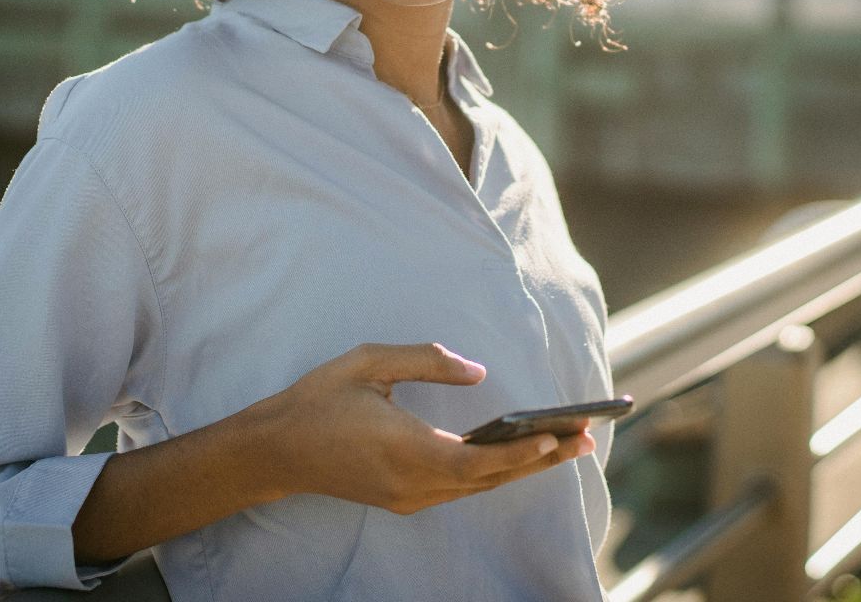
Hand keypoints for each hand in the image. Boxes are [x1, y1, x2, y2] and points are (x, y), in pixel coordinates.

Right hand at [251, 342, 594, 514]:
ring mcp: (407, 497)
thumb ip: (427, 362)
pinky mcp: (403, 499)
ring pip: (478, 487)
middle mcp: (411, 484)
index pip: (476, 461)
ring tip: (566, 444)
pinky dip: (494, 472)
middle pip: (489, 479)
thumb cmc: (319, 400)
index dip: (520, 453)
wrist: (274, 451)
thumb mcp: (368, 363)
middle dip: (541, 459)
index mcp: (403, 449)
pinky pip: (460, 488)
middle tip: (586, 439)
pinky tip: (518, 453)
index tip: (556, 435)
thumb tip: (478, 373)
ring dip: (523, 467)